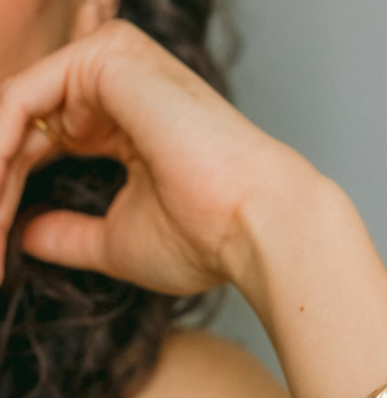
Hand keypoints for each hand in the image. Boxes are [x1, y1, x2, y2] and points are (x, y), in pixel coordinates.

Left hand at [0, 18, 320, 295]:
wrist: (255, 224)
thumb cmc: (206, 238)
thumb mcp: (115, 243)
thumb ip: (65, 234)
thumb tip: (19, 236)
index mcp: (121, 122)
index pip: (43, 145)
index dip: (10, 195)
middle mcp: (115, 84)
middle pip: (24, 127)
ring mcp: (111, 63)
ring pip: (18, 111)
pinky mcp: (106, 59)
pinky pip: (22, 99)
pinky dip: (0, 147)